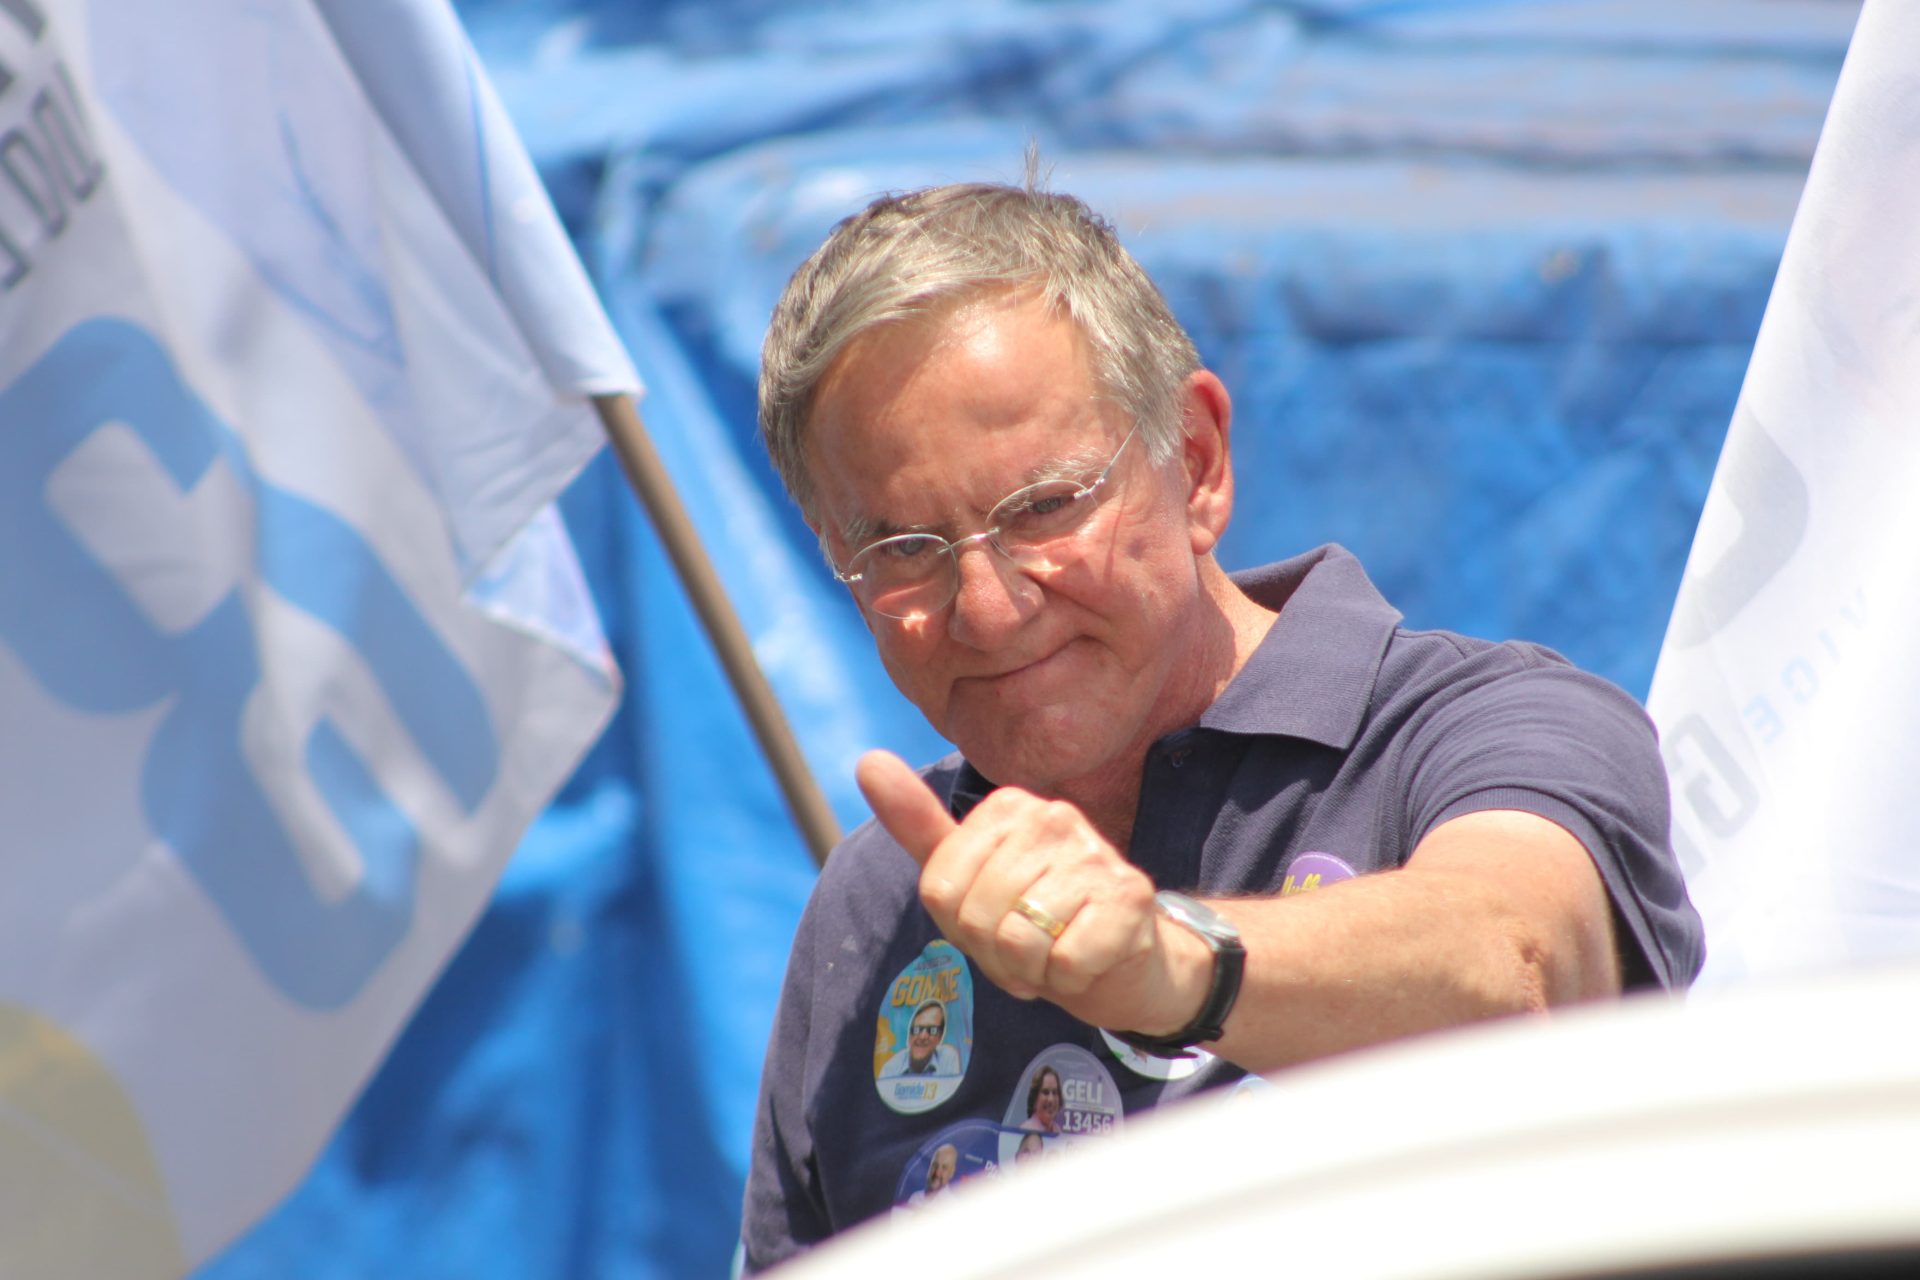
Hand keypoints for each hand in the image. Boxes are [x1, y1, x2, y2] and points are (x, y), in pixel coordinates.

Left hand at [856, 750, 1206, 1032]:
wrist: (1128, 959)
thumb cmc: (1039, 918)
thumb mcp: (968, 876)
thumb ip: (918, 824)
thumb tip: (867, 760)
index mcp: (1009, 806)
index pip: (941, 890)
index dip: (961, 928)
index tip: (995, 924)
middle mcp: (1053, 816)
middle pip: (977, 918)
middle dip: (996, 955)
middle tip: (1030, 947)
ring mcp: (1096, 853)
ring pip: (1020, 941)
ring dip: (1033, 970)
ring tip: (1056, 952)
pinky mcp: (1129, 898)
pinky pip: (1065, 961)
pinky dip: (1070, 979)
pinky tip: (1088, 960)